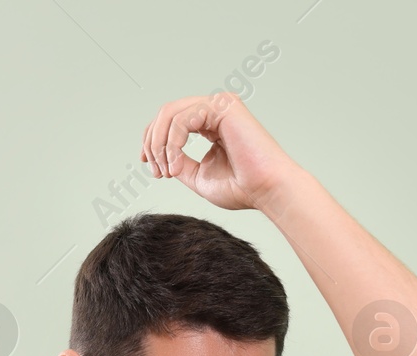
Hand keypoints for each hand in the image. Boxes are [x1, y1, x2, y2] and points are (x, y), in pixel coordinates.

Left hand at [140, 93, 299, 212]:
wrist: (267, 191)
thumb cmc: (242, 188)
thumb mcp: (199, 176)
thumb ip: (179, 163)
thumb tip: (159, 157)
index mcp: (212, 122)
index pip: (171, 120)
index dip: (153, 140)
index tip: (149, 166)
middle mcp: (216, 108)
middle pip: (166, 113)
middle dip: (153, 143)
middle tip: (156, 172)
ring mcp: (220, 104)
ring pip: (170, 113)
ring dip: (160, 145)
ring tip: (167, 172)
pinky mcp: (222, 106)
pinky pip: (181, 120)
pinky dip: (172, 145)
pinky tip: (176, 166)